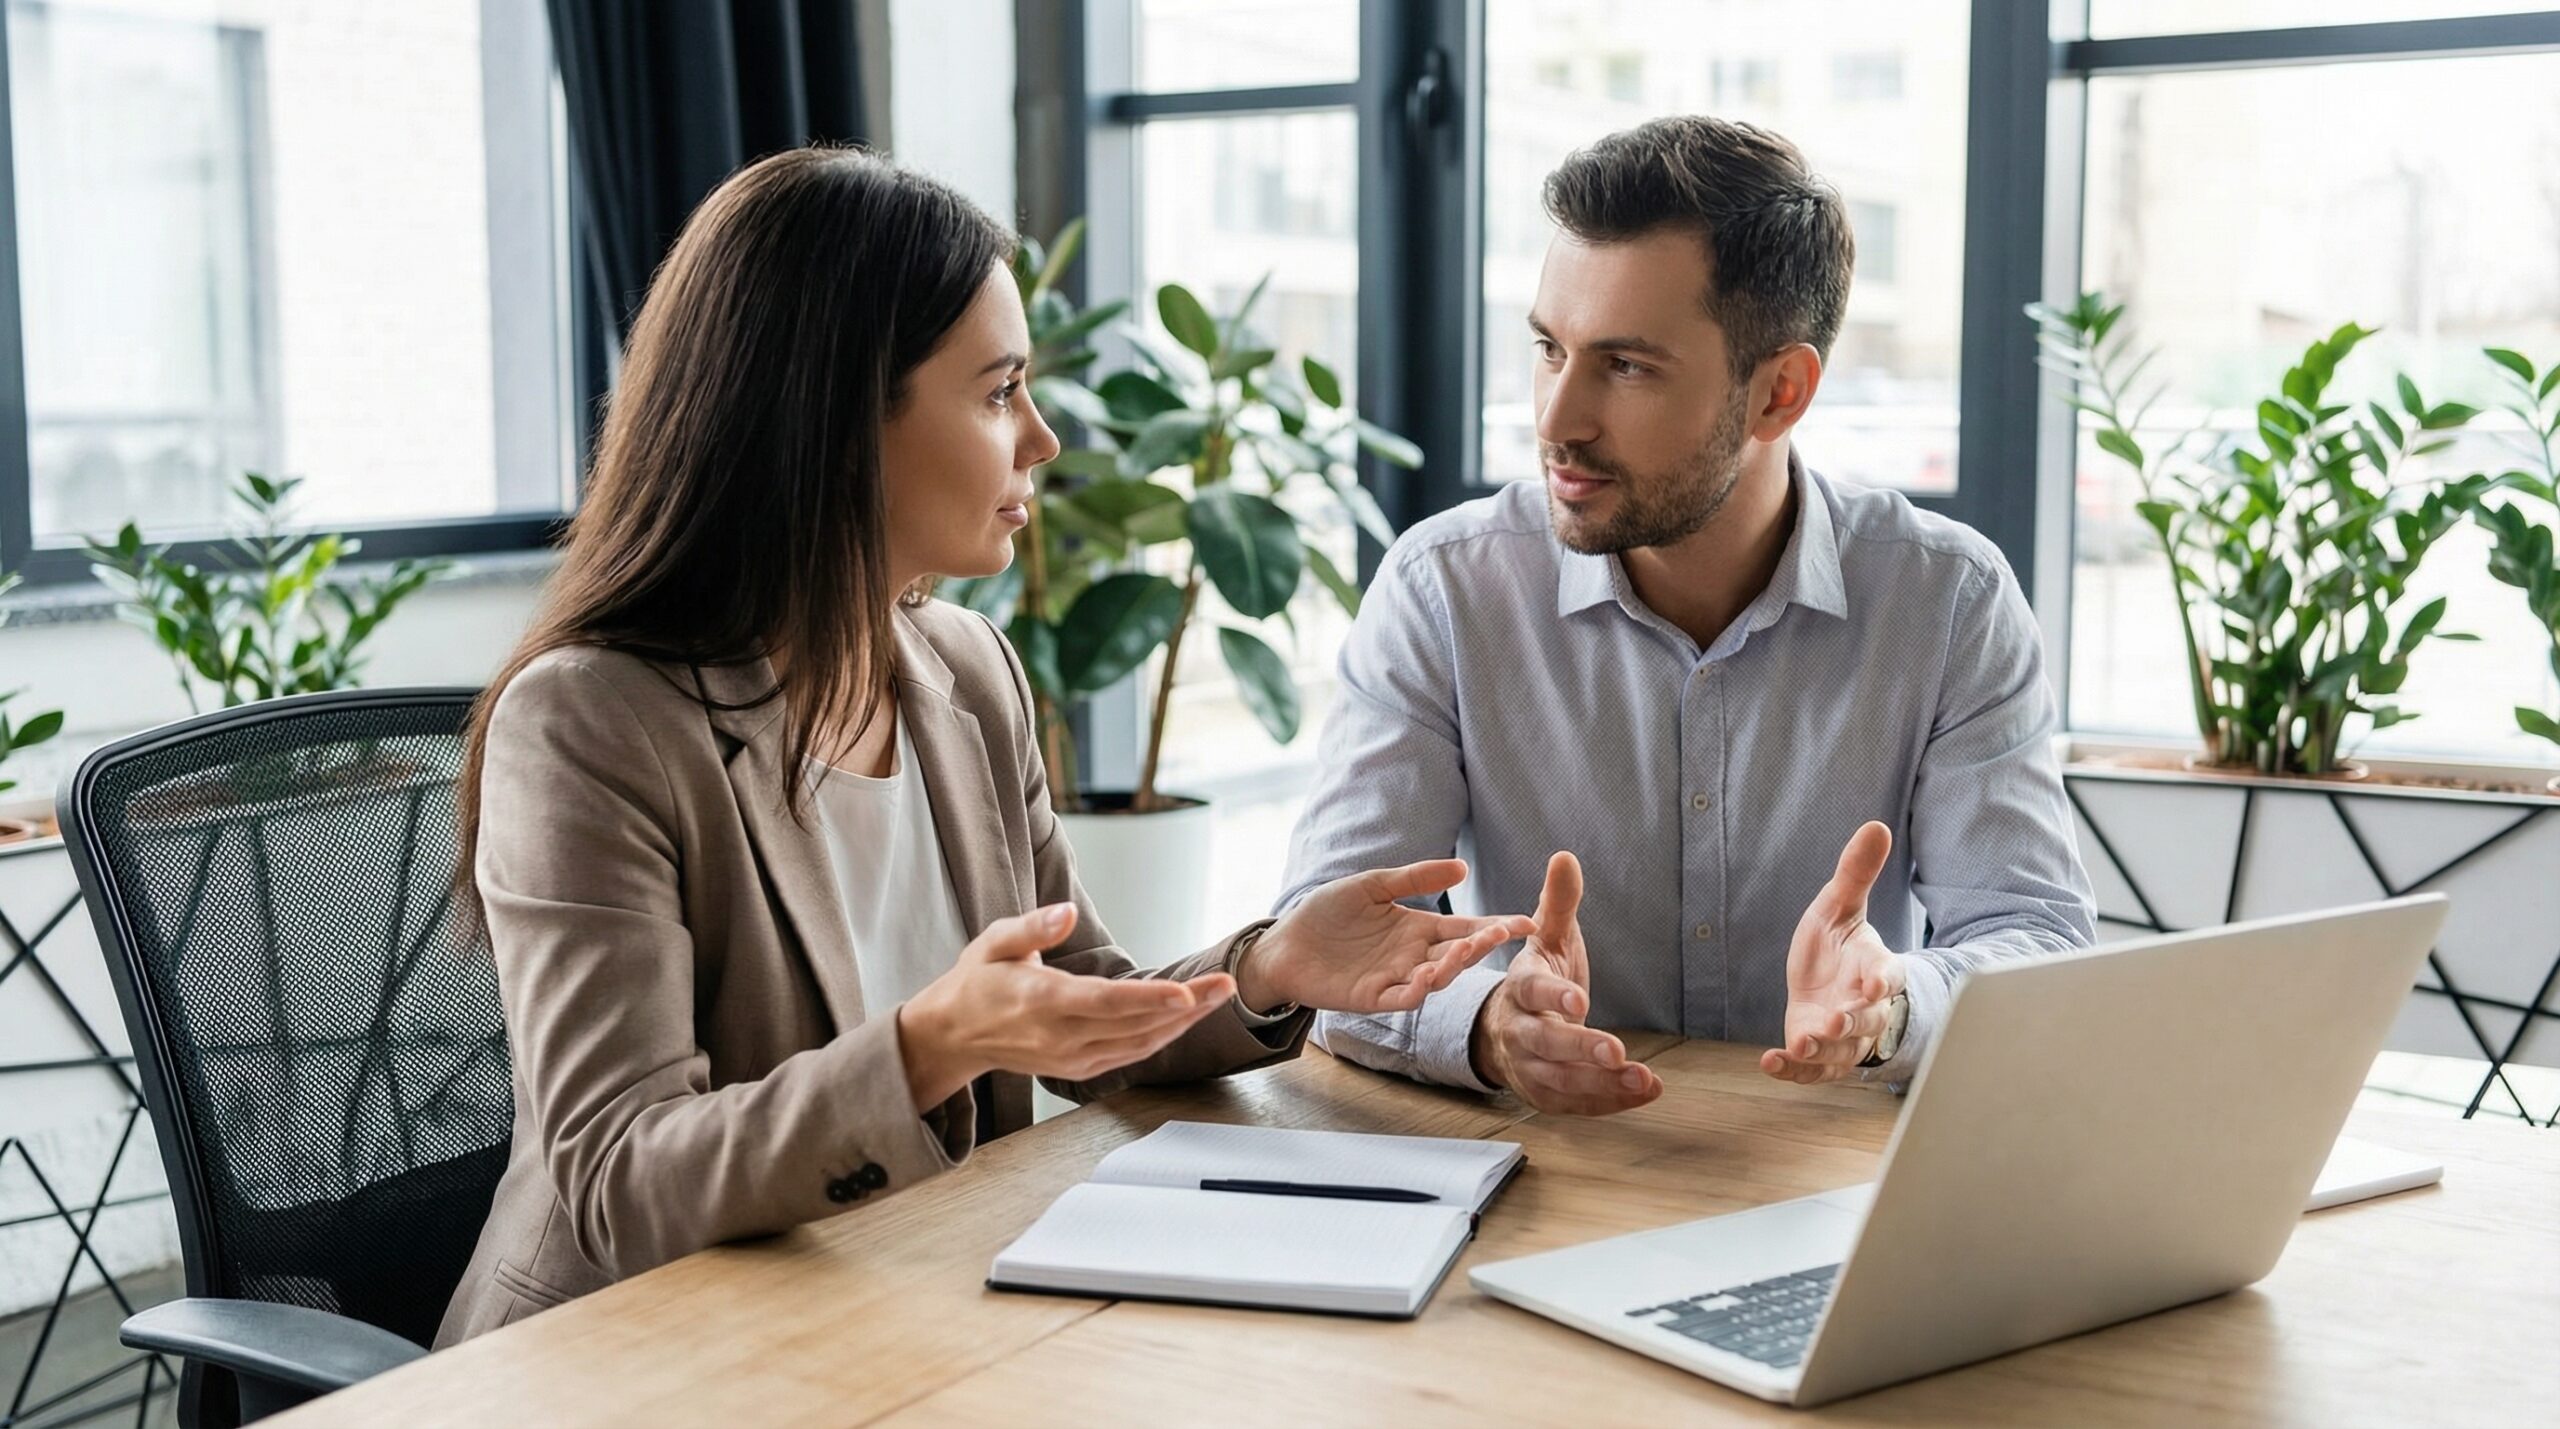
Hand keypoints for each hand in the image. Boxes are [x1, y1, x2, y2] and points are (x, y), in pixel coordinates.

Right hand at [897, 903, 1234, 1109]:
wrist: (954, 1035)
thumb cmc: (977, 980)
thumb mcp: (993, 941)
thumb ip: (1032, 927)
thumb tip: (1065, 913)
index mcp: (1038, 1000)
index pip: (1102, 1002)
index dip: (1147, 1000)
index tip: (1185, 992)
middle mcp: (1058, 1036)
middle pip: (1133, 1023)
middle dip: (1186, 1006)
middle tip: (1226, 984)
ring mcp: (1070, 1058)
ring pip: (1138, 1043)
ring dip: (1182, 1023)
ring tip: (1218, 997)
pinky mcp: (1079, 1068)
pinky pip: (1129, 1055)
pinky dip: (1161, 1038)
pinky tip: (1186, 1019)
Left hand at [1237, 859, 1534, 1014]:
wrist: (1284, 943)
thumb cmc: (1326, 913)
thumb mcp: (1373, 885)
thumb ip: (1415, 878)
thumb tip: (1463, 867)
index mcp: (1419, 928)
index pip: (1467, 928)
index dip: (1497, 927)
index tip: (1528, 922)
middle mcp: (1415, 956)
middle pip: (1459, 953)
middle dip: (1482, 944)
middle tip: (1502, 933)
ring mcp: (1396, 978)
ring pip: (1437, 977)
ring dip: (1454, 965)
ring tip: (1465, 948)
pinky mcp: (1373, 998)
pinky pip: (1404, 997)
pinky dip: (1419, 989)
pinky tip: (1428, 975)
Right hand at [1468, 852, 1659, 1115]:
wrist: (1503, 1032)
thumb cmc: (1535, 981)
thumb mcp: (1547, 940)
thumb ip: (1559, 904)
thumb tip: (1565, 857)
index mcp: (1520, 987)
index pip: (1533, 992)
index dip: (1554, 998)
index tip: (1580, 1001)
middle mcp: (1519, 1031)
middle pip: (1545, 1044)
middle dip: (1580, 1048)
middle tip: (1615, 1050)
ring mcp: (1530, 1067)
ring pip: (1561, 1081)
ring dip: (1602, 1083)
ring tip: (1643, 1077)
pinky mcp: (1545, 1096)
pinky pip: (1577, 1104)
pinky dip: (1610, 1102)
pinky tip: (1644, 1092)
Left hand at [1760, 822, 1909, 1084]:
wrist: (1826, 985)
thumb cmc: (1838, 945)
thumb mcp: (1840, 906)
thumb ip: (1856, 873)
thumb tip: (1876, 825)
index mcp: (1876, 969)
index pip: (1889, 976)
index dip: (1884, 981)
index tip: (1875, 983)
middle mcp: (1865, 1009)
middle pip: (1867, 1021)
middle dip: (1852, 1023)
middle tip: (1835, 1023)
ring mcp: (1844, 1039)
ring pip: (1841, 1052)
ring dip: (1822, 1051)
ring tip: (1801, 1045)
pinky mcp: (1820, 1058)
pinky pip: (1812, 1071)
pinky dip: (1793, 1071)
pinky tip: (1769, 1063)